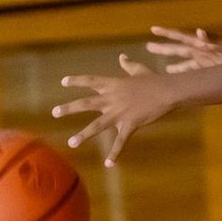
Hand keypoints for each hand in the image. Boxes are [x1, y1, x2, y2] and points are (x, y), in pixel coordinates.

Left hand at [52, 55, 177, 166]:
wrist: (167, 91)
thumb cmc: (154, 80)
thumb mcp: (139, 70)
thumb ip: (128, 65)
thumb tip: (122, 57)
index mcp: (113, 84)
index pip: (91, 81)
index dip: (77, 81)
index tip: (63, 82)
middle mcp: (112, 99)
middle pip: (86, 104)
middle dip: (69, 108)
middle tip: (54, 112)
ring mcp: (120, 113)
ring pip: (98, 125)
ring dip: (84, 134)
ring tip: (72, 142)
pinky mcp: (130, 124)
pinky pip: (121, 141)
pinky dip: (115, 153)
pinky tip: (108, 163)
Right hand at [145, 25, 221, 73]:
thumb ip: (213, 37)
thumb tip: (198, 31)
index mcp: (201, 42)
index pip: (180, 36)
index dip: (167, 33)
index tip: (153, 29)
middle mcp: (199, 49)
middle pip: (178, 48)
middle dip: (164, 48)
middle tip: (148, 47)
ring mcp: (204, 59)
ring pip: (184, 62)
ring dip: (173, 64)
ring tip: (162, 68)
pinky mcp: (209, 68)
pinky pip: (193, 71)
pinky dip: (185, 74)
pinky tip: (177, 78)